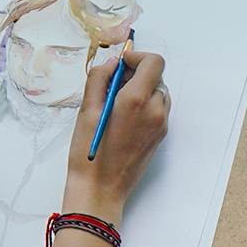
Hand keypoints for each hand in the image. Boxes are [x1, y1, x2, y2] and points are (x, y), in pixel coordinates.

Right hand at [63, 51, 168, 224]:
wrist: (100, 190)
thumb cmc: (90, 154)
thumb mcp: (87, 110)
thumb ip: (99, 79)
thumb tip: (111, 64)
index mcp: (136, 100)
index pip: (154, 62)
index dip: (137, 57)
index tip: (122, 64)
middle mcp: (154, 111)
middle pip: (156, 77)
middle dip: (136, 74)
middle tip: (112, 86)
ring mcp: (160, 125)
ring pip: (159, 93)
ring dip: (142, 90)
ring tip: (116, 104)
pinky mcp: (160, 136)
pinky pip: (158, 110)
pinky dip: (145, 106)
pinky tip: (123, 119)